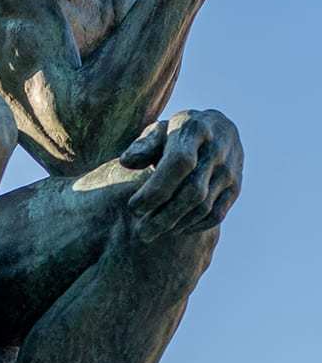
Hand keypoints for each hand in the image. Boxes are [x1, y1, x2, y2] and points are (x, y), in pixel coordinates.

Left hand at [120, 110, 242, 239]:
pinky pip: (217, 214)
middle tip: (141, 232)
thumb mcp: (158, 131)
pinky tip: (175, 230)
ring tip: (152, 233)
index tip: (134, 208)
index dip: (156, 189)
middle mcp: (217, 148)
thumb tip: (126, 162)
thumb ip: (142, 145)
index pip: (178, 163)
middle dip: (164, 216)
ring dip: (176, 224)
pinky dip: (195, 226)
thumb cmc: (175, 134)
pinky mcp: (236, 187)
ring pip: (204, 206)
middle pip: (192, 191)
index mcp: (194, 129)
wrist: (217, 129)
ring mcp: (230, 169)